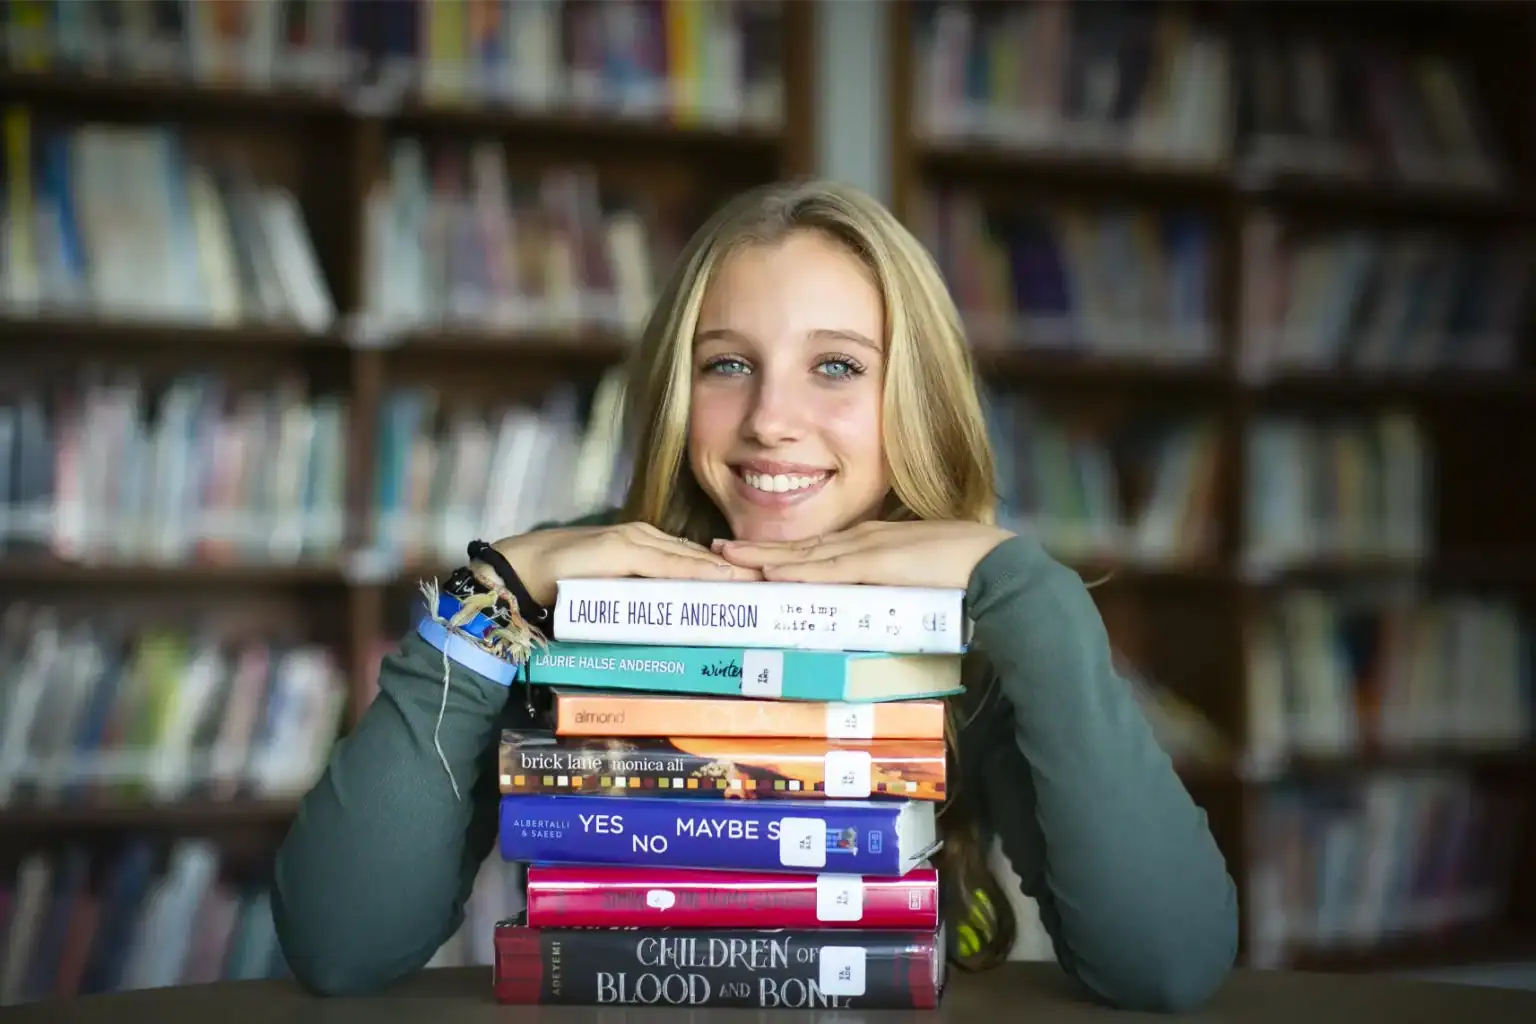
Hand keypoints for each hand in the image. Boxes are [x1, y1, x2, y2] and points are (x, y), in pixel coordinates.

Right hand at [487, 522, 762, 605]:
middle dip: (742, 574)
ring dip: (729, 573)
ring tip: (764, 589)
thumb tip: (673, 626)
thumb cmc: (561, 586)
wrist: (518, 573)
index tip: (768, 594)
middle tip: (780, 591)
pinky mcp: (622, 549)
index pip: (699, 564)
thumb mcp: (610, 598)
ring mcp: (636, 542)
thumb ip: (641, 603)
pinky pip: (668, 563)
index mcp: (647, 550)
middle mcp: (646, 540)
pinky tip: (723, 580)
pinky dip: (698, 572)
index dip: (733, 577)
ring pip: (693, 560)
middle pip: (704, 560)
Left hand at [712, 520, 1014, 589]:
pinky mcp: (876, 562)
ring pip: (804, 554)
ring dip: (763, 557)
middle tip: (717, 551)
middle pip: (800, 547)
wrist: (993, 565)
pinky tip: (771, 571)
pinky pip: (828, 568)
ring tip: (727, 559)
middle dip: (757, 550)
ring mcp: (867, 549)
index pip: (817, 549)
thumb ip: (890, 591)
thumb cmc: (964, 574)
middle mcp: (862, 539)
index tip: (749, 557)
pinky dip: (796, 569)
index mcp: (872, 543)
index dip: (781, 553)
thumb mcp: (914, 582)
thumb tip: (872, 613)